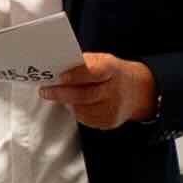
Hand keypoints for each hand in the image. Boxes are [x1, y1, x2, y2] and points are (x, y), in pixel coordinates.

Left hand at [39, 53, 155, 129]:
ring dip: (67, 103)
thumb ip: (82, 63)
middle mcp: (114, 90)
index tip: (60, 77)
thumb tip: (56, 67)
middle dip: (61, 94)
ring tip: (58, 96)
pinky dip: (76, 111)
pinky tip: (74, 104)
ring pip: (82, 110)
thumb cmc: (111, 73)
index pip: (93, 73)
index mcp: (112, 70)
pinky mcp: (110, 121)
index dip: (75, 76)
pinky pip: (86, 119)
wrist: (137, 90)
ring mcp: (113, 108)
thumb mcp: (102, 60)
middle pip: (84, 95)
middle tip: (45, 91)